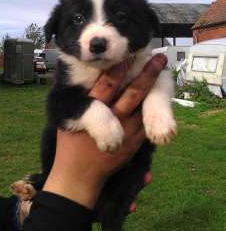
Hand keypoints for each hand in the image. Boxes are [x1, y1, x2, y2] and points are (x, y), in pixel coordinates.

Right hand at [43, 54, 166, 208]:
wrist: (79, 176)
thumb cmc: (70, 145)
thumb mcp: (68, 119)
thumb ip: (79, 98)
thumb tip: (88, 74)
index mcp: (92, 110)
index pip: (108, 84)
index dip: (121, 68)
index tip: (129, 54)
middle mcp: (112, 118)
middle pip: (133, 93)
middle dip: (147, 74)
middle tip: (158, 58)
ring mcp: (126, 132)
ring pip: (144, 107)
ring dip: (154, 88)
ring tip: (162, 73)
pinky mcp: (135, 144)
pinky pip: (147, 123)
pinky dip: (154, 108)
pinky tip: (160, 95)